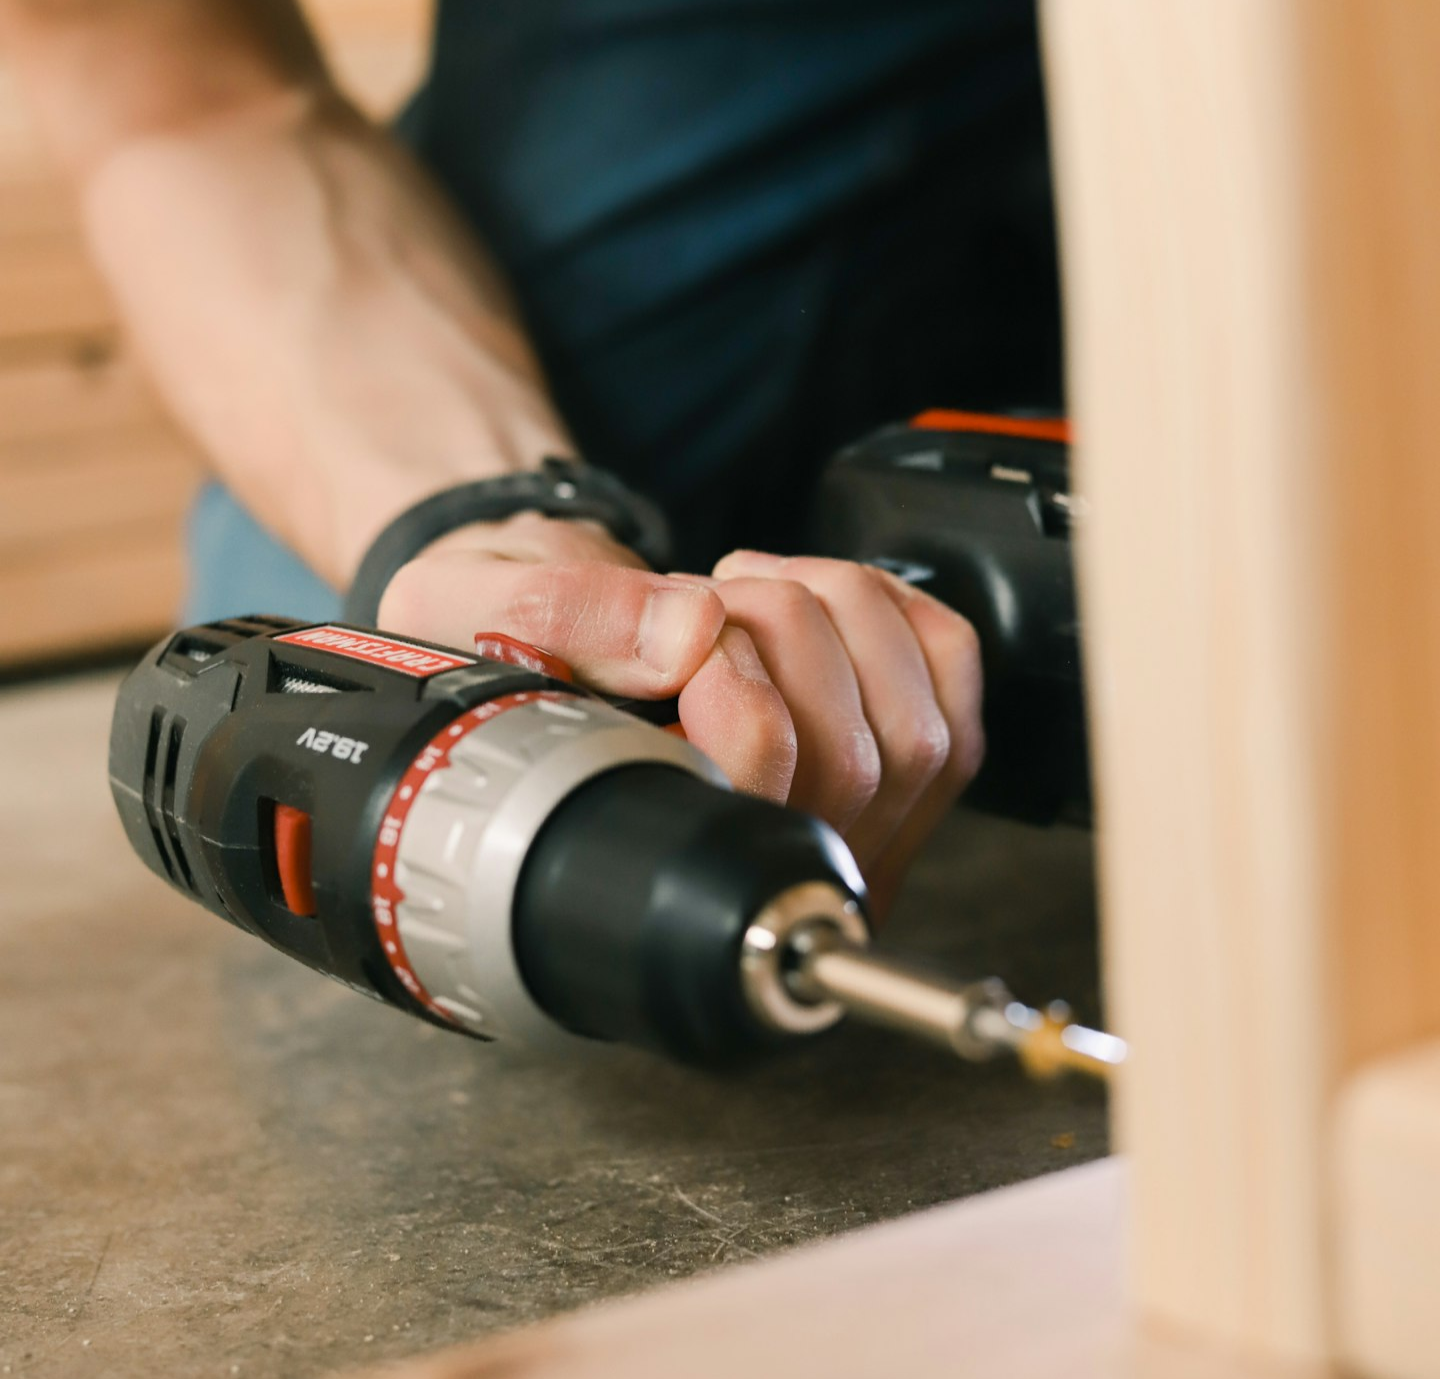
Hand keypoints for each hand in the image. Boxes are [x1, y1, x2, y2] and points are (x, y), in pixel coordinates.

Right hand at [379, 523, 983, 913]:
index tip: (683, 624)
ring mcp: (837, 841)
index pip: (756, 804)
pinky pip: (953, 698)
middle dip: (788, 630)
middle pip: (853, 763)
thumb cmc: (499, 642)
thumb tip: (695, 632)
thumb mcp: (469, 606)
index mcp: (645, 862)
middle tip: (710, 595)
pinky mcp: (892, 782)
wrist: (537, 639)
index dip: (735, 693)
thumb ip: (563, 619)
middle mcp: (755, 875)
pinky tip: (830, 602)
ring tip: (754, 592)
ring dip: (844, 617)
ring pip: (915, 734)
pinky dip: (906, 619)